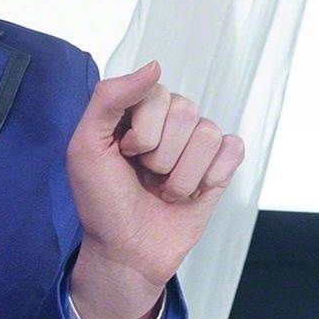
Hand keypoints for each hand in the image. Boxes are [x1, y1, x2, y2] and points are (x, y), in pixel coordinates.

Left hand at [64, 61, 243, 318]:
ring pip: (208, 134)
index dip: (141, 133)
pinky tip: (193, 193)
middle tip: (143, 177)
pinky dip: (212, 177)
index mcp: (138, 110)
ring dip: (181, 176)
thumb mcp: (85, 147)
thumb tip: (156, 66)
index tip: (123, 155)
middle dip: (159, 157)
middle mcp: (170, 121)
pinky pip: (232, 149)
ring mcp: (196, 144)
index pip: (157, 93)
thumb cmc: (102, 201)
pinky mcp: (219, 167)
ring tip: (163, 191)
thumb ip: (109, 98)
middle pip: (186, 112)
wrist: (126, 252)